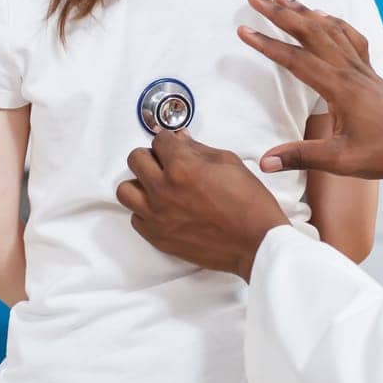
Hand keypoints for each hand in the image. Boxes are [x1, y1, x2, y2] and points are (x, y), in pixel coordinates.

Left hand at [116, 129, 290, 280]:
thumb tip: (181, 140)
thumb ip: (198, 149)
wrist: (256, 242)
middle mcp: (163, 189)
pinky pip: (135, 218)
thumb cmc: (249, 204)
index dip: (169, 140)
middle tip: (165, 162)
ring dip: (140, 183)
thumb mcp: (229, 163)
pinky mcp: (158, 236)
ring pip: (125, 190)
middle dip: (151, 156)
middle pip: (135, 159)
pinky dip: (145, 211)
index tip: (173, 145)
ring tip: (157, 186)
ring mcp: (157, 215)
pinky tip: (163, 209)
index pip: (159, 140)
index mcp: (182, 166)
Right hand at [239, 0, 382, 179]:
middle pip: (310, 32)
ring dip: (303, 10)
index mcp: (339, 88)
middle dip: (280, 13)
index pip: (296, 59)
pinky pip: (348, 35)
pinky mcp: (368, 70)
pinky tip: (323, 15)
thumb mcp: (343, 161)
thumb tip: (264, 162)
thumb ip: (302, 157)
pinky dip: (332, 21)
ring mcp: (360, 67)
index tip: (243, 30)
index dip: (268, 44)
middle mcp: (349, 70)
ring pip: (328, 28)